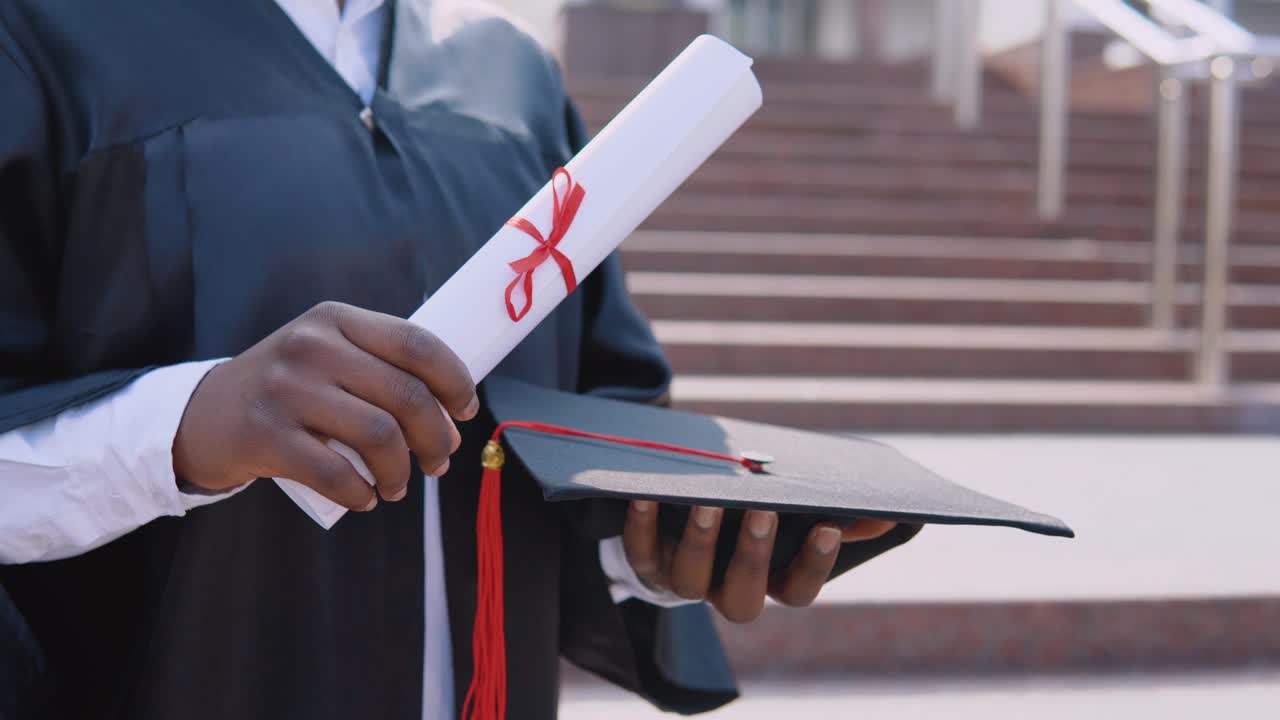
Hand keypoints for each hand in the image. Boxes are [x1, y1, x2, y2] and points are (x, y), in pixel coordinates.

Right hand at [173, 301, 477, 510]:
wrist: (201, 415)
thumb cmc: (286, 389)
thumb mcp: (327, 355)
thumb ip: (380, 369)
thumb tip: (450, 417)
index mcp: (336, 320)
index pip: (417, 345)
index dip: (455, 381)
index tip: (465, 411)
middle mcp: (312, 346)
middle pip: (406, 395)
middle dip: (436, 437)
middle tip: (438, 461)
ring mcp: (285, 389)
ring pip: (379, 436)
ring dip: (401, 470)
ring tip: (398, 484)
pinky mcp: (265, 435)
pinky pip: (337, 473)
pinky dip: (362, 493)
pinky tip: (366, 498)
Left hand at [622, 502, 896, 622]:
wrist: (681, 516)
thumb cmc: (753, 510)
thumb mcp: (794, 510)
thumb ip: (835, 513)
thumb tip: (889, 511)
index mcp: (771, 581)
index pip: (799, 591)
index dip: (814, 563)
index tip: (827, 523)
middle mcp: (726, 591)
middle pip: (742, 595)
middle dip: (755, 553)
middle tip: (764, 508)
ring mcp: (685, 580)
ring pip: (690, 578)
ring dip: (701, 539)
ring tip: (707, 499)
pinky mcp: (645, 563)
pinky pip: (638, 553)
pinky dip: (641, 526)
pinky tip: (647, 495)